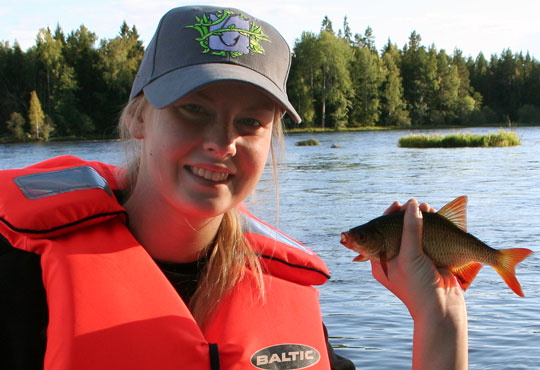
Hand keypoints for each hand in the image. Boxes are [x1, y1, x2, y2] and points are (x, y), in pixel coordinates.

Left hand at [370, 199, 462, 318]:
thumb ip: (410, 229)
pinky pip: (427, 240)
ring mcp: (412, 260)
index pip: (380, 233)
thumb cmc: (418, 288)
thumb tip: (411, 205)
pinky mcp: (429, 261)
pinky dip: (431, 228)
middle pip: (398, 230)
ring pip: (414, 234)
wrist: (442, 312)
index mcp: (381, 261)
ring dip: (420, 219)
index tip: (398, 204)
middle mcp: (395, 259)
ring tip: (428, 208)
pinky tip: (436, 217)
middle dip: (407, 216)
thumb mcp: (410, 256)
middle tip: (415, 204)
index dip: (388, 217)